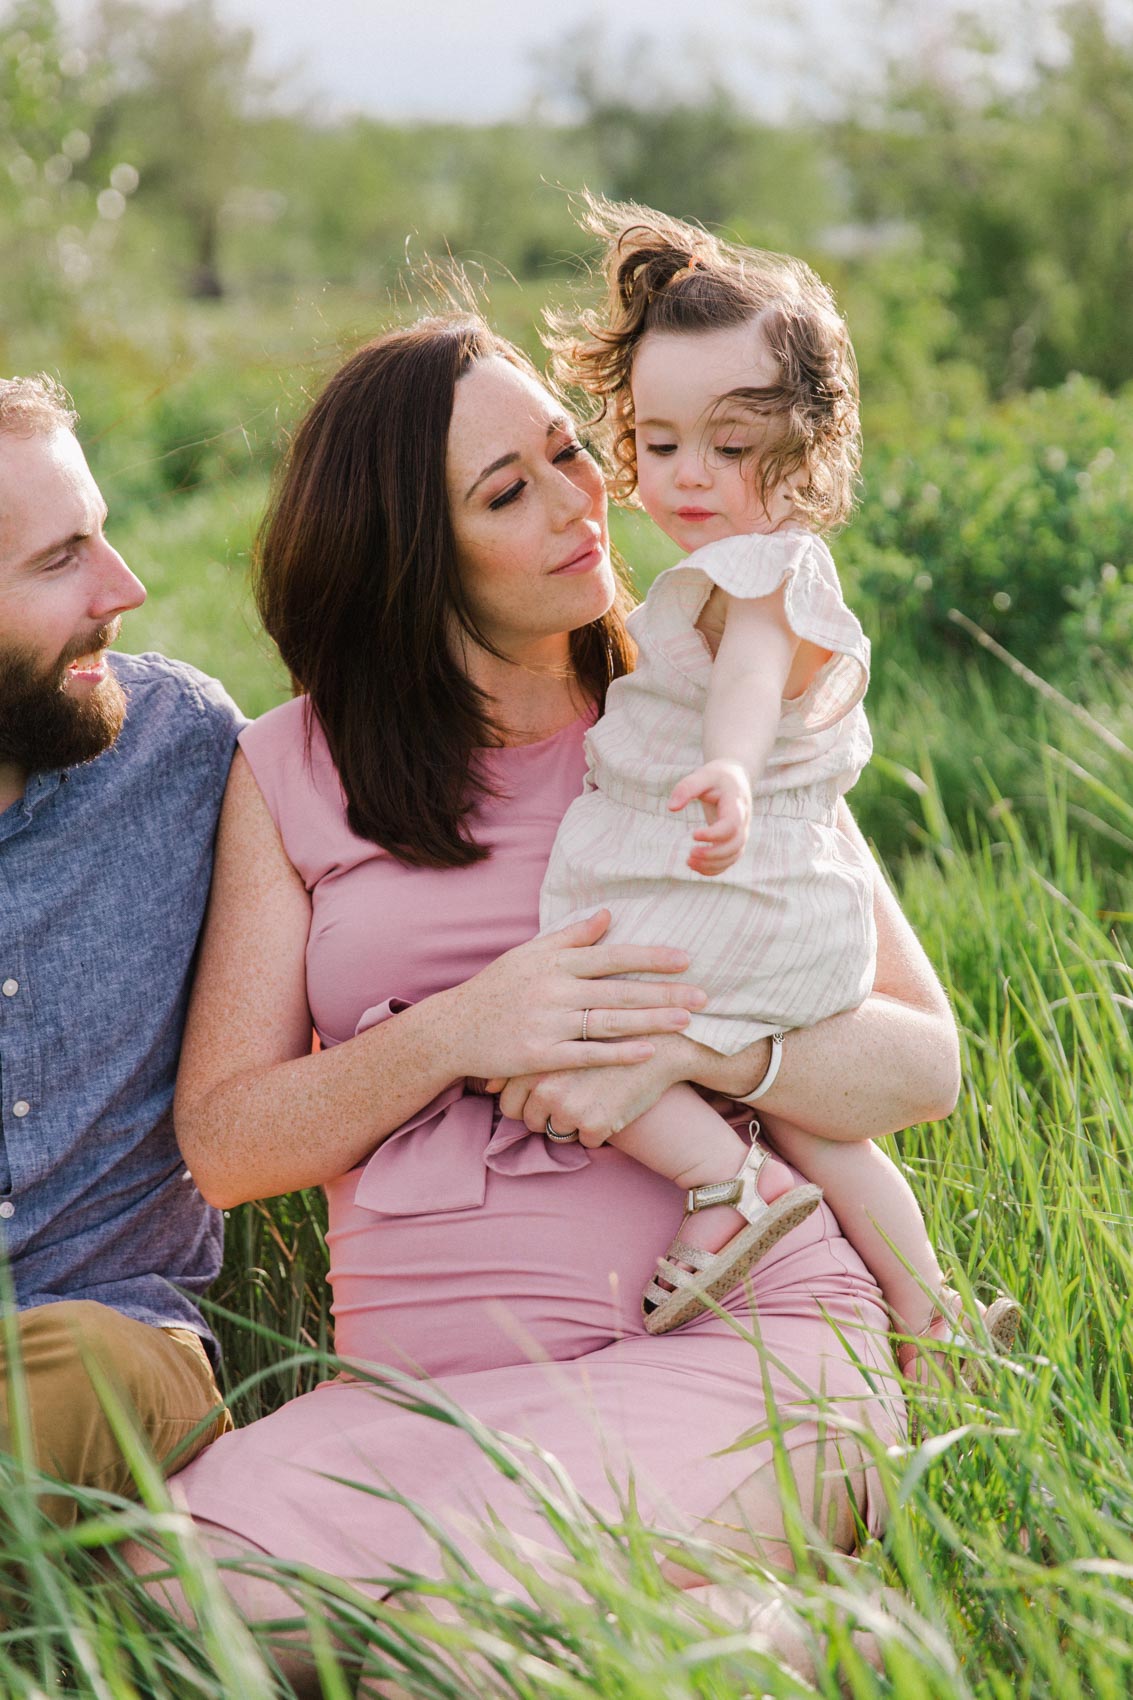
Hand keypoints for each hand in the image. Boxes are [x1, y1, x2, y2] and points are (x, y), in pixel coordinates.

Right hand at [446, 908, 704, 1084]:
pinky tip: (647, 1052)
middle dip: (664, 992)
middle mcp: (552, 990)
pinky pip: (586, 1054)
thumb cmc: (495, 989)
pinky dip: (618, 1054)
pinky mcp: (539, 1055)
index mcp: (553, 962)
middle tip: (703, 994)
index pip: (612, 957)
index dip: (650, 958)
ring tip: (685, 1020)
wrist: (453, 1029)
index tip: (685, 959)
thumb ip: (570, 936)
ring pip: (609, 1021)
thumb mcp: (528, 954)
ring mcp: (546, 1023)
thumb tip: (608, 915)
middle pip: (618, 990)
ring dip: (651, 1021)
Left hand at [498, 1036, 690, 1145]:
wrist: (662, 1043)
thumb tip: (485, 1087)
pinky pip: (585, 1141)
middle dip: (547, 1115)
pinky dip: (597, 1129)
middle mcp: (545, 1086)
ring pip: (556, 1133)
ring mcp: (570, 1107)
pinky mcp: (595, 1124)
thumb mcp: (559, 1036)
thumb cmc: (607, 1036)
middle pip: (530, 1121)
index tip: (547, 1091)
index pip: (507, 1102)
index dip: (525, 1102)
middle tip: (573, 1096)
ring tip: (594, 1095)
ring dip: (572, 1123)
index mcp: (534, 1062)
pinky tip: (612, 1102)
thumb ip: (519, 1059)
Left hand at [668, 759, 751, 875]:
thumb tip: (671, 808)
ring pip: (733, 856)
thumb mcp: (702, 775)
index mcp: (736, 804)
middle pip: (735, 845)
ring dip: (712, 864)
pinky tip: (696, 866)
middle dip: (713, 854)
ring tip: (689, 862)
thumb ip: (686, 788)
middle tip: (690, 854)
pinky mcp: (735, 841)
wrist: (735, 778)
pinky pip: (729, 860)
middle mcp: (743, 821)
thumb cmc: (717, 776)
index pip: (731, 825)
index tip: (693, 835)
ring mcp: (741, 833)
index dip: (714, 834)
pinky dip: (715, 868)